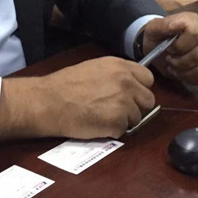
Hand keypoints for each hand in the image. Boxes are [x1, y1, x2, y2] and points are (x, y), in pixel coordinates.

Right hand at [0, 57, 154, 140]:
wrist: (49, 101)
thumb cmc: (65, 85)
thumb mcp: (95, 68)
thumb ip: (116, 74)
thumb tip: (129, 86)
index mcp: (120, 66)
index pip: (148, 78)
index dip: (139, 89)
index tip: (130, 95)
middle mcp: (126, 81)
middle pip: (148, 100)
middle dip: (136, 107)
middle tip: (117, 110)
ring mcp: (124, 102)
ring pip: (137, 118)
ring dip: (123, 120)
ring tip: (102, 117)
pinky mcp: (117, 122)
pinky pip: (123, 131)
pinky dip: (112, 131)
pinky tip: (97, 125)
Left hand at [141, 13, 197, 84]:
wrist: (160, 43)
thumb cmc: (157, 35)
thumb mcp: (153, 28)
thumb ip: (163, 25)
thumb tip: (176, 24)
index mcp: (193, 20)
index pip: (195, 34)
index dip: (180, 46)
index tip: (169, 48)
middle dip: (178, 62)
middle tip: (169, 59)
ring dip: (183, 72)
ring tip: (173, 66)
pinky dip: (189, 78)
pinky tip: (181, 71)